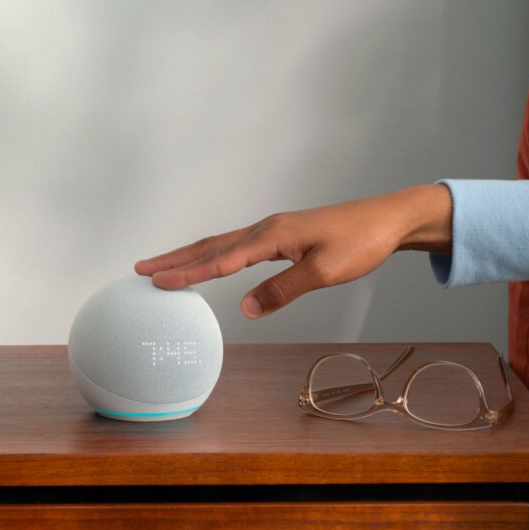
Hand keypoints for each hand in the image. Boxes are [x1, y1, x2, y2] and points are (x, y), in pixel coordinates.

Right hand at [134, 184, 452, 317]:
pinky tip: (211, 263)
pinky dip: (215, 255)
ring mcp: (274, 230)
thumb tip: (247, 310)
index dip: (189, 274)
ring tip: (162, 266)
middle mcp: (267, 228)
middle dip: (175, 260)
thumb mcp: (324, 273)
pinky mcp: (283, 235)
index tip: (157, 283)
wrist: (388, 219)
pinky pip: (238, 246)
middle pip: (211, 246)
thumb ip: (283, 290)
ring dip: (191, 256)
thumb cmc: (361, 243)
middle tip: (140, 271)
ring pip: (222, 244)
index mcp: (273, 235)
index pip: (222, 260)